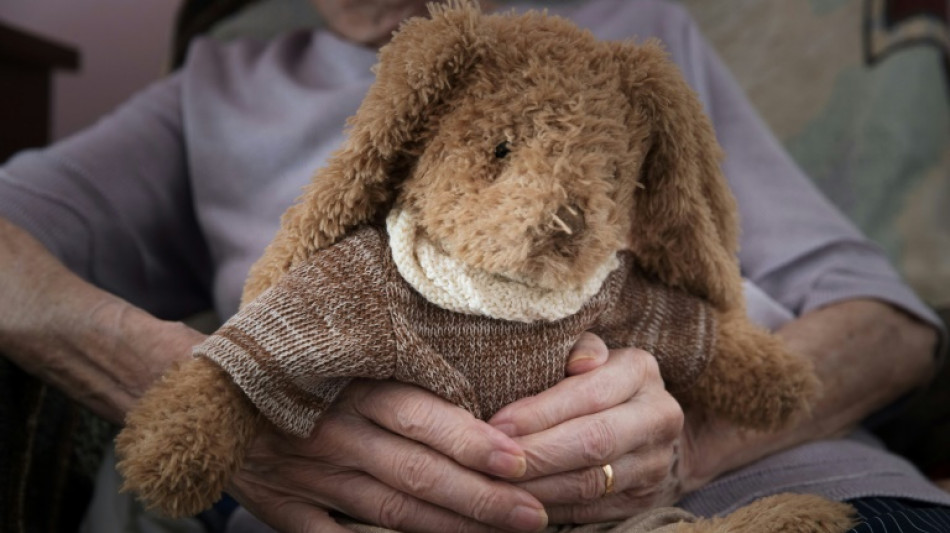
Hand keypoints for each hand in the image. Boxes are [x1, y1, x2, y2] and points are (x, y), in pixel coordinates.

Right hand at [228, 379, 548, 532]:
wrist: (210, 390)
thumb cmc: (298, 368)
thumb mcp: (346, 355)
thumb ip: (402, 372)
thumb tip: (476, 385)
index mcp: (354, 389)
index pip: (421, 416)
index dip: (471, 440)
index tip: (519, 460)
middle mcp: (335, 433)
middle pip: (417, 471)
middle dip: (480, 497)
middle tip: (534, 514)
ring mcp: (309, 476)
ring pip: (391, 510)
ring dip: (449, 527)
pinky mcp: (284, 509)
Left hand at [488, 333, 686, 523]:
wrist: (644, 423)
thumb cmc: (593, 379)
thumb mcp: (586, 354)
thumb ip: (575, 348)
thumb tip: (580, 361)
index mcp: (640, 370)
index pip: (589, 394)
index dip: (539, 413)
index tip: (496, 425)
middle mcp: (657, 415)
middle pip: (593, 442)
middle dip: (536, 453)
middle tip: (491, 461)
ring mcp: (655, 462)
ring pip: (591, 482)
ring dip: (537, 487)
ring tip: (496, 484)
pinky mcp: (645, 500)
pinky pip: (591, 509)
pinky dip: (550, 507)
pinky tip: (517, 502)